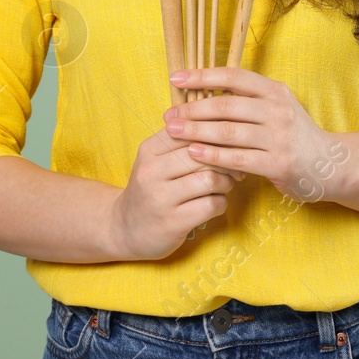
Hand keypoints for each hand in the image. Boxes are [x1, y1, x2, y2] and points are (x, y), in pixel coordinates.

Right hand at [108, 126, 243, 260]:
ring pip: (210, 180)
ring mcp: (161, 198)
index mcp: (149, 150)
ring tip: (224, 185)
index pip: (188, 130)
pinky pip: (211, 205)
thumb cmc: (150, 189)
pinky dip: (221, 203)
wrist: (125, 229)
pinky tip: (215, 204)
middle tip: (233, 167)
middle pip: (202, 154)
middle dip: (225, 160)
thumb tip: (221, 129)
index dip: (214, 134)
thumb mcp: (155, 159)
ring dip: (226, 183)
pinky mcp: (173, 222)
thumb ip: (182, 142)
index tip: (227, 143)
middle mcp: (151, 172)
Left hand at [165, 66, 348, 203]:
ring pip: (229, 132)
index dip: (203, 76)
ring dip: (197, 131)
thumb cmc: (294, 136)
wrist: (330, 165)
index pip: (234, 77)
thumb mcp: (276, 108)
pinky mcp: (278, 164)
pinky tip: (193, 153)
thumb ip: (247, 100)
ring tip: (174, 132)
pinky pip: (238, 158)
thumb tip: (203, 93)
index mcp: (274, 91)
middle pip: (227, 106)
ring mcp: (279, 137)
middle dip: (193, 109)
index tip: (176, 78)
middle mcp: (277, 110)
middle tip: (169, 114)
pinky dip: (213, 155)